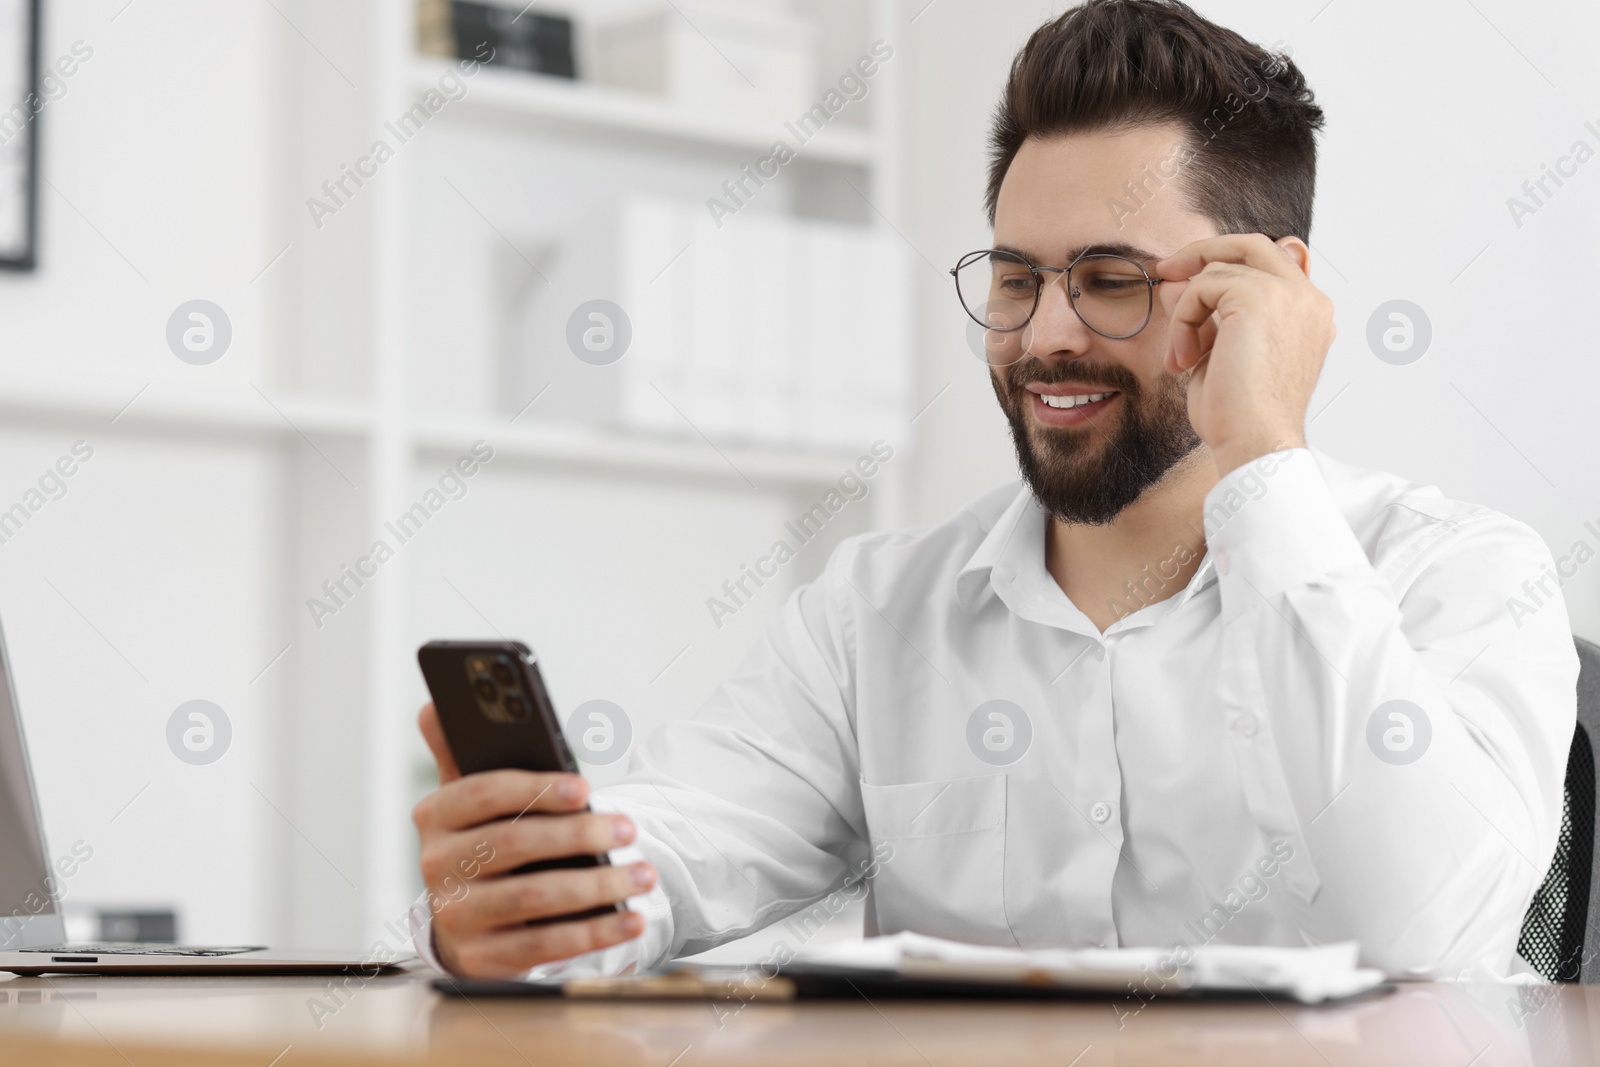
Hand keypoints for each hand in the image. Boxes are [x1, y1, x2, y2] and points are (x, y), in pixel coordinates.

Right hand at [412, 702, 652, 977]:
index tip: (586, 788)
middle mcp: (436, 865)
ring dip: (597, 886)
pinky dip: (594, 933)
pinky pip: (544, 945)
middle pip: (513, 845)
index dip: (537, 789)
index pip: (483, 793)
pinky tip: (631, 918)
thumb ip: (459, 753)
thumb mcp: (468, 798)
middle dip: (578, 836)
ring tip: (642, 873)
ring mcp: (456, 914)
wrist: (465, 917)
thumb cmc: (482, 841)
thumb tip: (435, 705)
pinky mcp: (482, 957)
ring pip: (534, 897)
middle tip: (629, 827)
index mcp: (434, 815)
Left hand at [1154, 234, 1333, 474]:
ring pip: (1218, 269)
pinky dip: (1182, 320)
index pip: (1272, 263)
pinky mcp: (1261, 298)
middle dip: (1203, 253)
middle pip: (1251, 244)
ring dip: (1186, 311)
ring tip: (1182, 356)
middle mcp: (1308, 299)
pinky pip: (1203, 286)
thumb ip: (1207, 315)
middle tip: (1165, 271)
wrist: (1254, 441)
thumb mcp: (1220, 354)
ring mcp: (1290, 294)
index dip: (1229, 263)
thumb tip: (1173, 282)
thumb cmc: (1239, 415)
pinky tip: (1184, 359)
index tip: (1188, 279)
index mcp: (1308, 314)